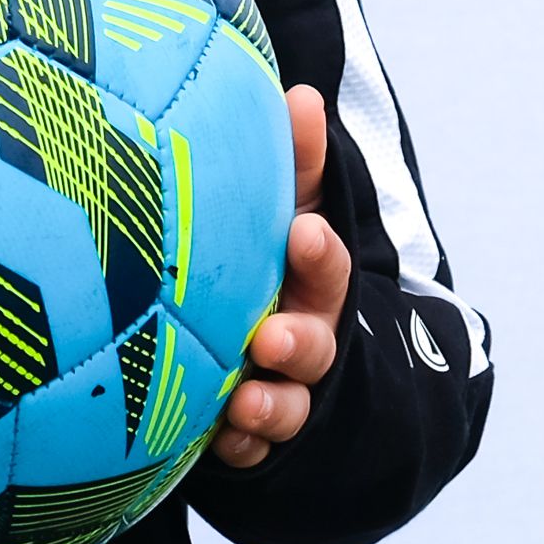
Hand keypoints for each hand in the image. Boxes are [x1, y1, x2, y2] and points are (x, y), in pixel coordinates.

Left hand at [212, 83, 351, 469]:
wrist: (263, 338)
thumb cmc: (269, 256)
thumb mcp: (286, 206)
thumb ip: (297, 161)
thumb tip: (302, 94)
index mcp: (310, 277)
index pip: (324, 263)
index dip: (319, 252)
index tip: (302, 231)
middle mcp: (303, 335)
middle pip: (311, 343)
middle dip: (297, 342)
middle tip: (270, 337)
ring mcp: (279, 388)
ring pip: (284, 404)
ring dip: (269, 405)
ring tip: (243, 403)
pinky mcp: (248, 433)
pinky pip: (247, 449)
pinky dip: (238, 446)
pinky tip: (219, 441)